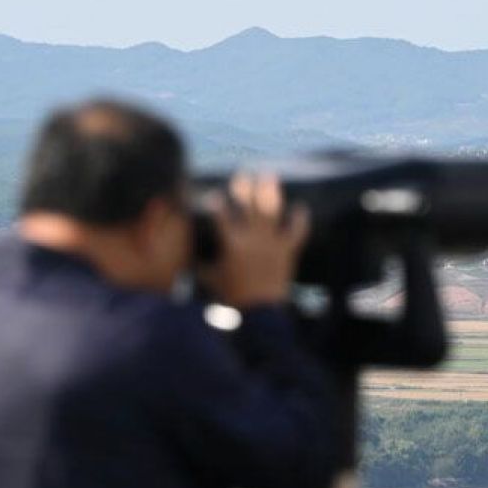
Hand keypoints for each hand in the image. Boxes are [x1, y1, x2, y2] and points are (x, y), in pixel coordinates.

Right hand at [201, 176, 309, 307]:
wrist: (261, 312)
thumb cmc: (233, 297)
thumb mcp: (213, 280)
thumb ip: (200, 268)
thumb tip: (187, 264)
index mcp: (231, 243)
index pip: (221, 216)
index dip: (216, 203)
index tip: (214, 195)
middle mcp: (252, 238)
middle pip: (248, 206)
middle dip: (244, 188)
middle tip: (243, 175)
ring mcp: (272, 243)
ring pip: (271, 211)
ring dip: (270, 192)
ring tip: (269, 176)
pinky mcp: (287, 251)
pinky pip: (296, 232)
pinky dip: (300, 220)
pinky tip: (300, 208)